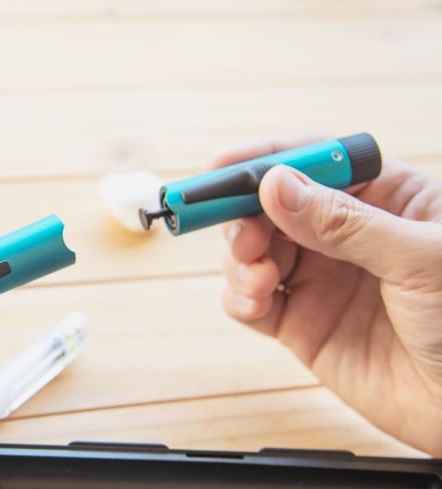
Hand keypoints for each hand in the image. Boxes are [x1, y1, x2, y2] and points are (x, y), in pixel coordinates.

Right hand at [211, 133, 441, 455]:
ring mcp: (321, 279)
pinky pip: (252, 302)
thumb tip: (276, 186)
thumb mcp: (419, 260)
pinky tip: (253, 300)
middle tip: (240, 233)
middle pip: (272, 205)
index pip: (315, 161)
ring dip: (239, 258)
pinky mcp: (302, 324)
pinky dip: (240, 297)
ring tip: (255, 275)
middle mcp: (345, 235)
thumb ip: (345, 224)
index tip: (221, 166)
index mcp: (385, 199)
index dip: (265, 158)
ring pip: (254, 250)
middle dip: (243, 214)